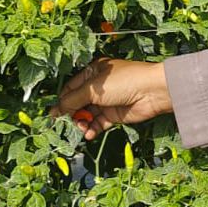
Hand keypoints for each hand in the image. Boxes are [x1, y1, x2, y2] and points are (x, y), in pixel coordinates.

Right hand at [52, 58, 172, 139]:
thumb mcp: (93, 89)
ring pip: (87, 115)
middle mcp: (99, 87)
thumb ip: (72, 101)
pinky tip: (89, 134)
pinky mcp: (114, 115)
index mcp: (93, 72)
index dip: (62, 101)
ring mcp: (107, 101)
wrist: (153, 92)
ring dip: (82, 123)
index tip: (54, 115)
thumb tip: (54, 112)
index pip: (70, 88)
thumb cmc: (124, 82)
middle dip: (71, 114)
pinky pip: (98, 123)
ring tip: (81, 128)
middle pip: (77, 103)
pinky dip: (92, 129)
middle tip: (66, 124)